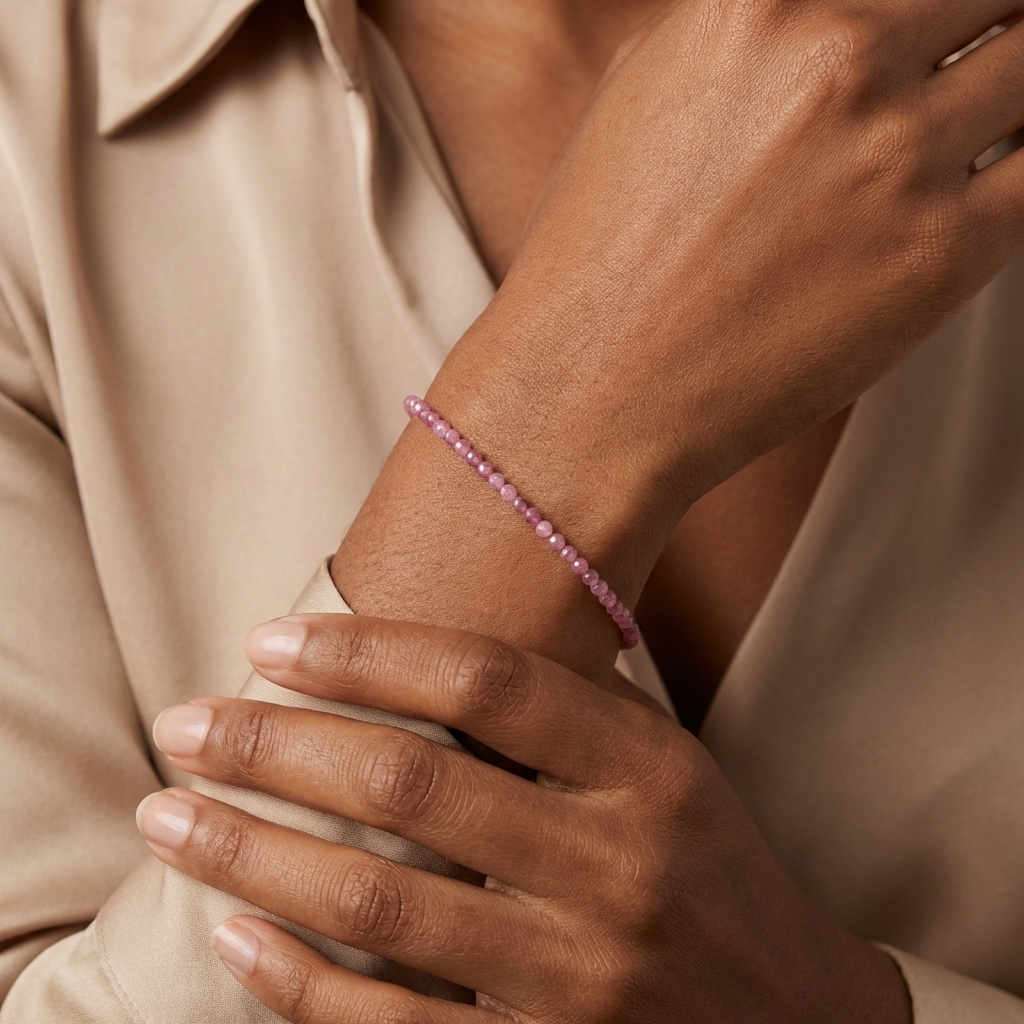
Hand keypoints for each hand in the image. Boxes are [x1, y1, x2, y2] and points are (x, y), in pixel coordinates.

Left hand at [139, 614, 909, 1023]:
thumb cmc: (707, 865)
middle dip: (280, 746)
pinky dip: (302, 985)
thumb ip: (565, 713)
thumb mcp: (666, 764)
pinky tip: (235, 936)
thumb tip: (409, 652)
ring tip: (170, 816)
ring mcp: (583, 978)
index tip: (272, 641)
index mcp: (650, 770)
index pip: (487, 682)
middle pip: (417, 784)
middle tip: (189, 724)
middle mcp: (619, 867)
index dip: (367, 653)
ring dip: (256, 854)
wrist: (796, 1019)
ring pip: (386, 905)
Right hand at [336, 0, 1023, 674]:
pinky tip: (980, 198)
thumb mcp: (645, 99)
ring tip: (973, 138)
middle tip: (974, 69)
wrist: (594, 392)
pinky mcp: (944, 252)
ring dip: (1011, 99)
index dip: (933, 9)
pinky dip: (1021, 176)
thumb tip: (812, 22)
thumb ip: (745, 38)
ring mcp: (898, 152)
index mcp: (756, 3)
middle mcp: (836, 57)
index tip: (940, 27)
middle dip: (989, 30)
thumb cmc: (601, 267)